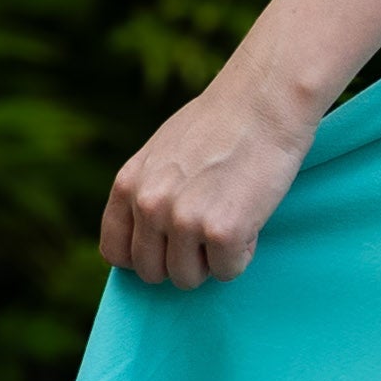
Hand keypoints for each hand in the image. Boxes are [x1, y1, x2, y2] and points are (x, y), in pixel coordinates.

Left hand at [101, 82, 314, 287]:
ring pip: (188, 278)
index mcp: (128, 185)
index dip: (145, 256)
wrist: (265, 101)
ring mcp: (183, 220)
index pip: (116, 252)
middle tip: (209, 230)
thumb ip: (148, 191)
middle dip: (182, 259)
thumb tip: (146, 232)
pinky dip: (243, 253)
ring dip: (212, 260)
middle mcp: (149, 205)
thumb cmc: (221, 122)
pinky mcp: (222, 232)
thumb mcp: (162, 153)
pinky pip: (227, 271)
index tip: (168, 247)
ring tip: (231, 219)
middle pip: (152, 272)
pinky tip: (250, 218)